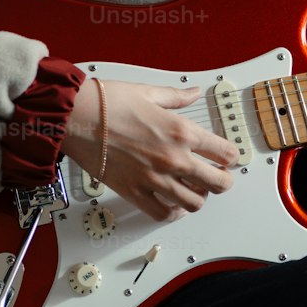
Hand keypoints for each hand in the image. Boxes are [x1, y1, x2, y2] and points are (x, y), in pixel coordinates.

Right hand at [63, 79, 237, 222]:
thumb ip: (177, 97)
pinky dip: (172, 213)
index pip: (225, 152)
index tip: (227, 156)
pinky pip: (162, 213)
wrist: (75, 117)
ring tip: (194, 190)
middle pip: (218, 183)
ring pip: (194, 203)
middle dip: (223, 181)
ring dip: (199, 197)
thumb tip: (194, 93)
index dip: (230, 156)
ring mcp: (155, 179)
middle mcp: (173, 158)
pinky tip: (171, 205)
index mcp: (181, 131)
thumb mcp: (149, 92)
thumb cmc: (107, 102)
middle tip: (219, 177)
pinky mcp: (134, 192)